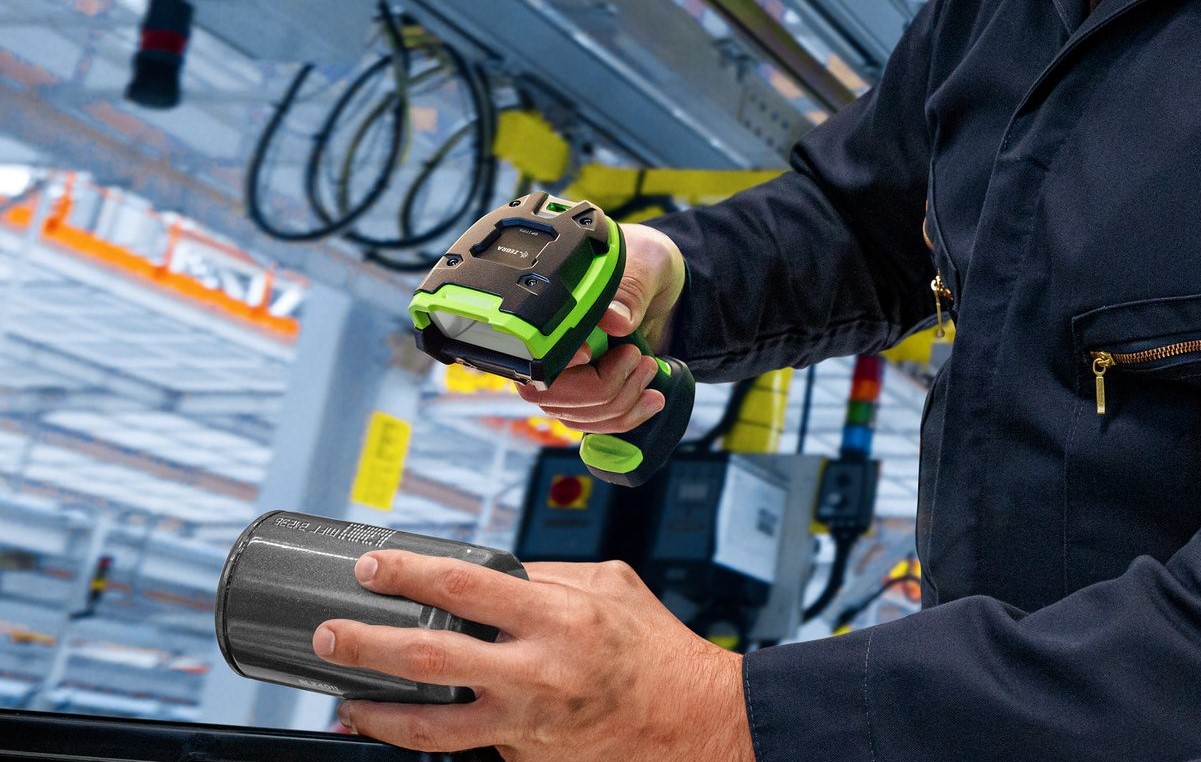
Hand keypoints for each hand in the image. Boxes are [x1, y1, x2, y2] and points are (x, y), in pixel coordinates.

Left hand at [313, 551, 753, 761]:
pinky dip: (430, 733)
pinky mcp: (524, 753)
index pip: (463, 585)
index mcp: (556, 616)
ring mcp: (526, 722)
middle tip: (331, 632)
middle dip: (368, 644)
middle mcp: (535, 671)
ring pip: (432, 726)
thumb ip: (547, 574)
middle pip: (429, 657)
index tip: (374, 565)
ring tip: (344, 698)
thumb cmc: (655, 651)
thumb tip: (490, 571)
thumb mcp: (611, 585)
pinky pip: (467, 744)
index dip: (408, 571)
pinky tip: (406, 721)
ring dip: (378, 710)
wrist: (691, 723)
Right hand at [516, 223, 685, 433]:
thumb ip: (629, 292)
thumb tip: (614, 320)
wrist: (661, 284)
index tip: (592, 353)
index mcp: (549, 311)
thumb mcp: (644, 266)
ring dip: (623, 402)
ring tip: (649, 371)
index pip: (536, 353)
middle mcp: (549, 349)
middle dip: (607, 387)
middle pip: (557, 397)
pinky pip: (596, 423)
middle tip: (640, 360)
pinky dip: (627, 417)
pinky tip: (650, 401)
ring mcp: (566, 377)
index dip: (563, 363)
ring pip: (581, 416)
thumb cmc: (644, 265)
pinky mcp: (587, 396)